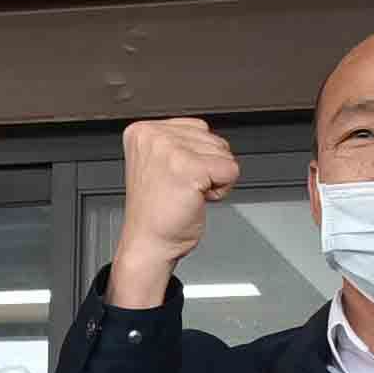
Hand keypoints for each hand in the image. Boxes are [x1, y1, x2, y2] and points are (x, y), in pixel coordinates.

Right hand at [110, 118, 239, 305]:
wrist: (148, 243)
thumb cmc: (156, 212)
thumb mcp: (160, 163)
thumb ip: (179, 143)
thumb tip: (207, 136)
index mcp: (143, 132)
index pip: (198, 128)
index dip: (196, 157)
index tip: (174, 177)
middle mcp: (154, 136)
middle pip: (213, 140)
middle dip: (207, 168)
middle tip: (180, 189)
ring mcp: (171, 150)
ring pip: (224, 154)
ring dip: (213, 179)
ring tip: (186, 193)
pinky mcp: (190, 168)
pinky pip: (231, 171)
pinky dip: (221, 190)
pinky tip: (196, 199)